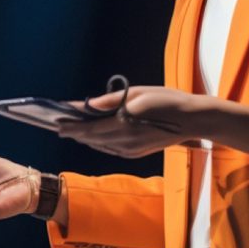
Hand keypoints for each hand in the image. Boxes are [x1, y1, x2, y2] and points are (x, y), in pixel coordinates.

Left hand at [56, 86, 206, 157]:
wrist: (192, 120)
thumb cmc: (166, 100)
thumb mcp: (139, 93)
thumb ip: (112, 100)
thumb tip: (89, 104)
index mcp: (124, 124)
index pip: (90, 129)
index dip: (71, 126)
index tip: (56, 122)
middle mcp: (125, 141)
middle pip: (92, 139)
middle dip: (74, 133)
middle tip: (57, 126)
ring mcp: (131, 150)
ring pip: (100, 146)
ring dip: (84, 139)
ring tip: (71, 131)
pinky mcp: (136, 154)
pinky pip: (111, 149)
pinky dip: (98, 143)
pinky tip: (92, 137)